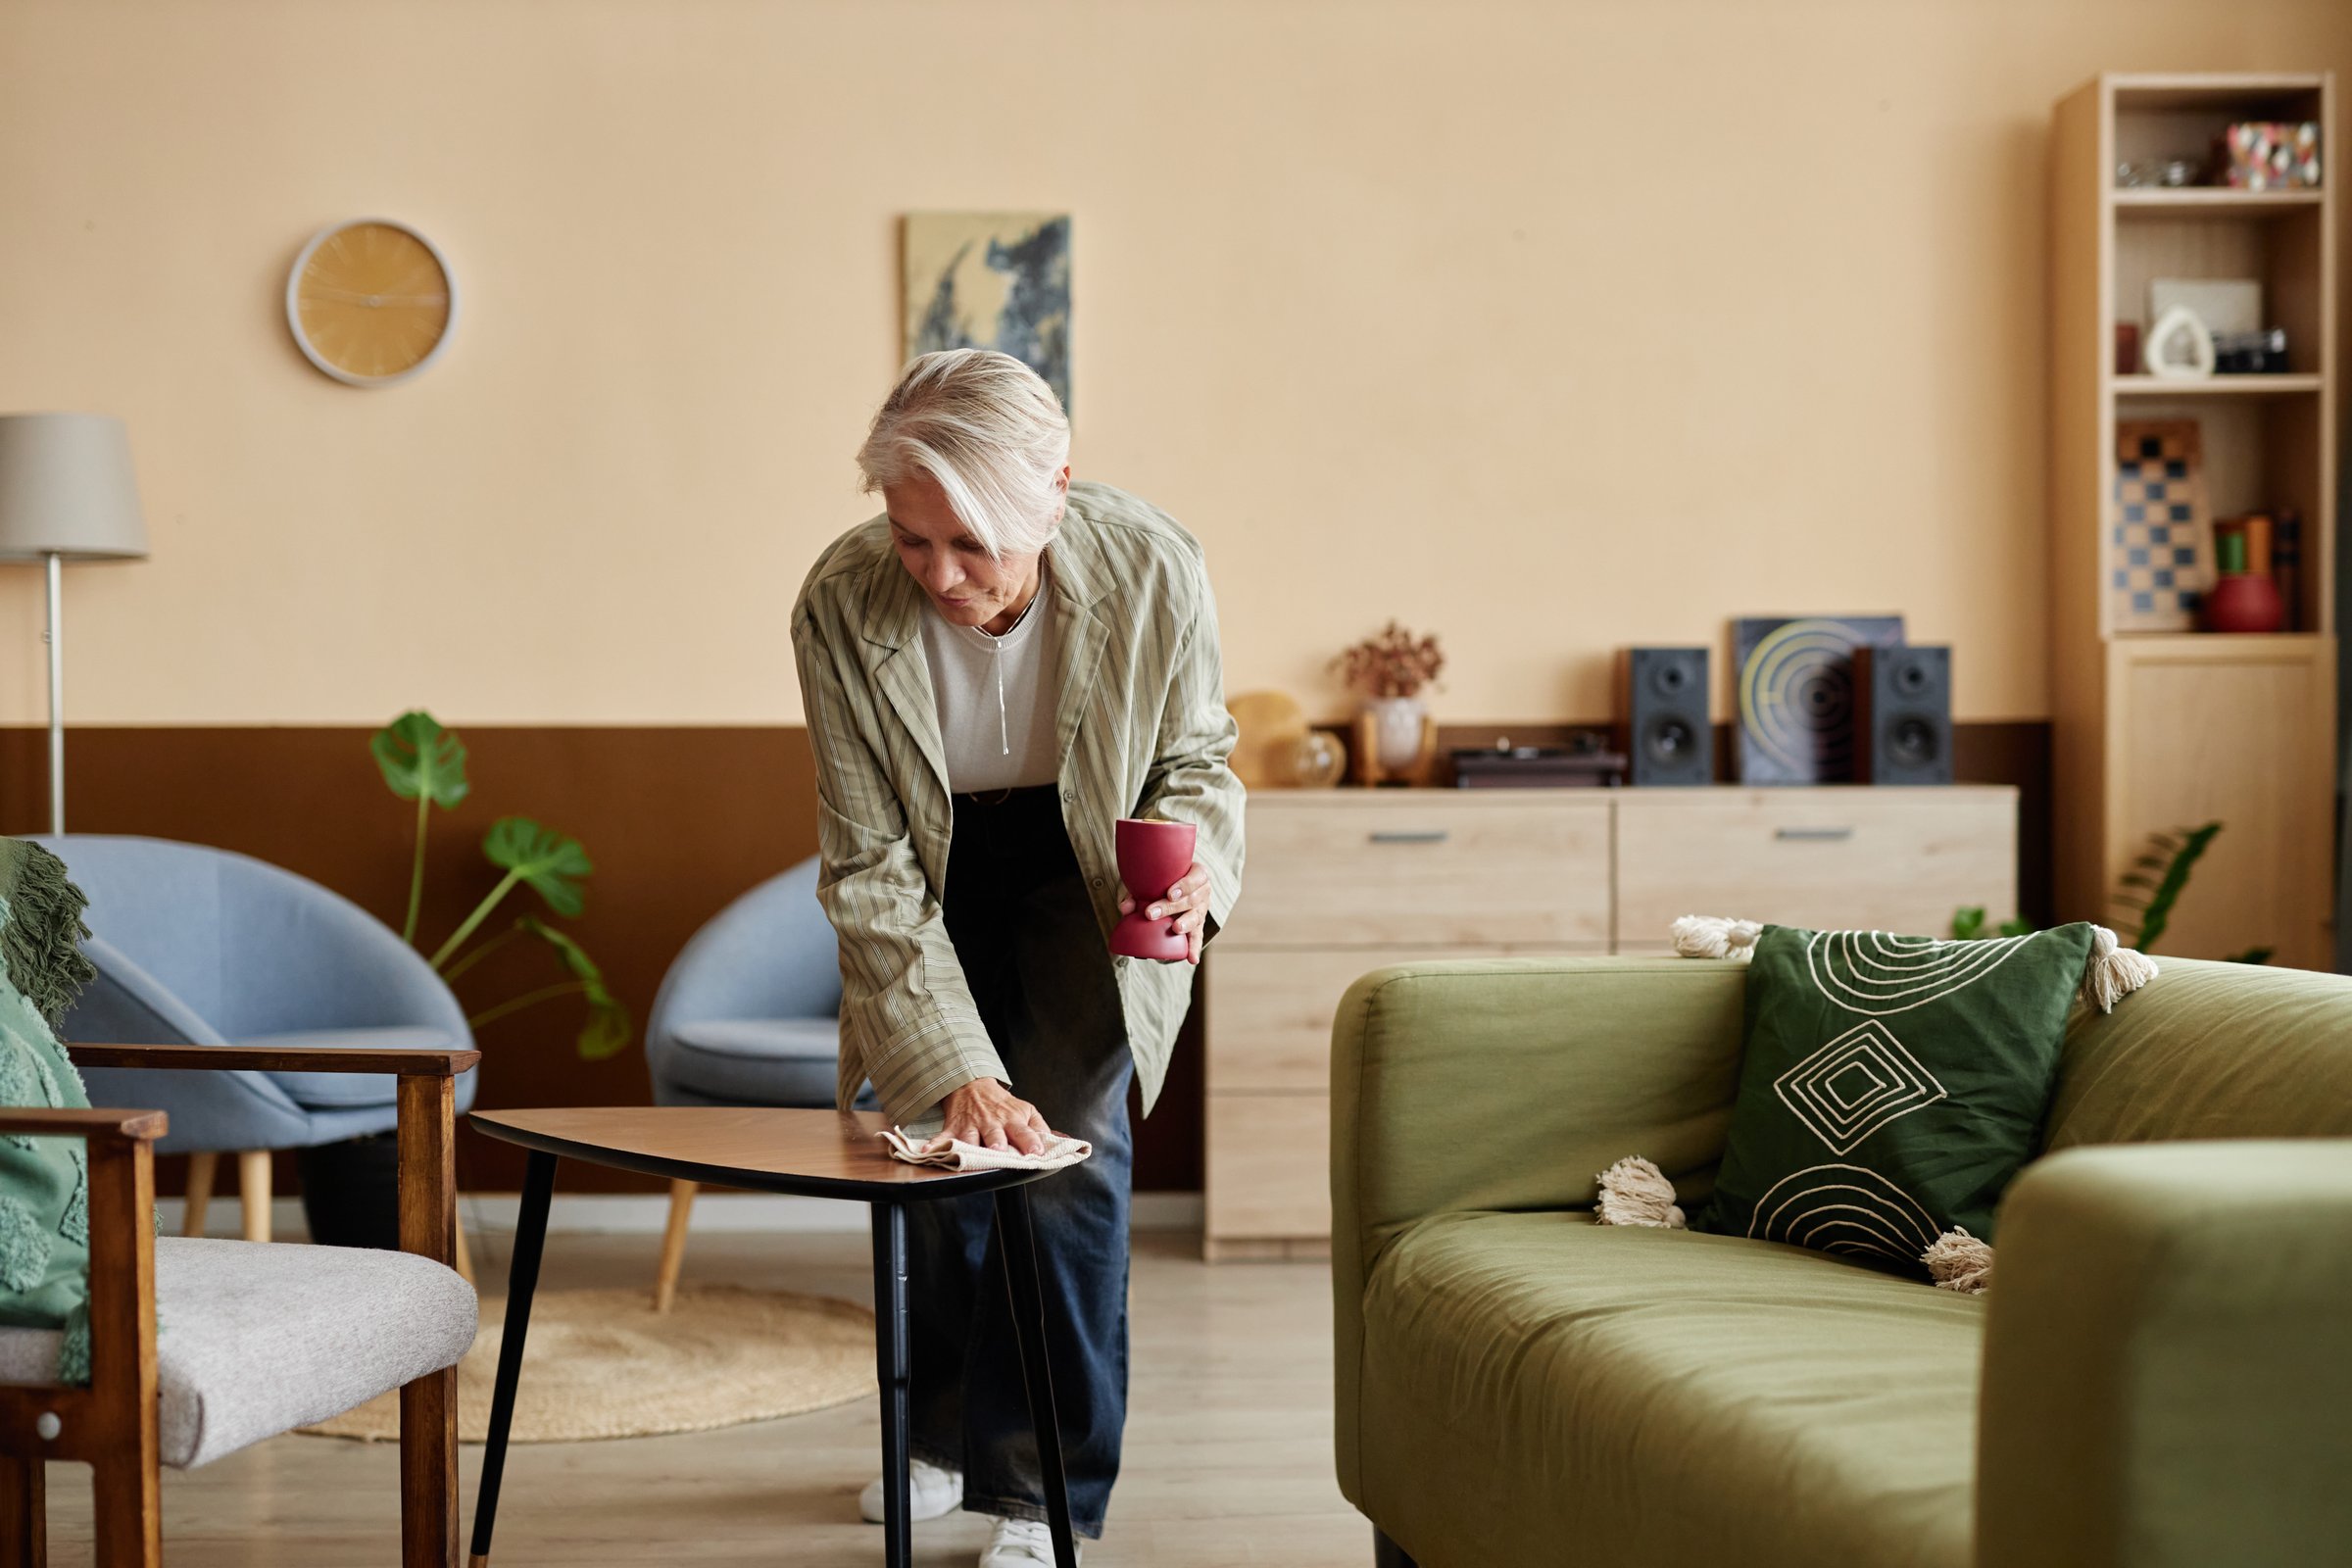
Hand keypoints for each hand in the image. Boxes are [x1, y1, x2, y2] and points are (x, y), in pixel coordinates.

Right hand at [934, 1078, 1055, 1155]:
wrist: (972, 1084)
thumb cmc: (1002, 1104)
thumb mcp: (1026, 1110)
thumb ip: (1041, 1127)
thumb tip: (1061, 1142)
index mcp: (1013, 1120)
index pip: (1025, 1132)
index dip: (1031, 1143)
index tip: (1036, 1153)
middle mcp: (992, 1123)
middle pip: (995, 1135)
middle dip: (996, 1143)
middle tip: (998, 1151)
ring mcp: (971, 1125)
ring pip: (969, 1137)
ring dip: (968, 1144)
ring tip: (966, 1153)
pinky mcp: (954, 1127)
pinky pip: (942, 1137)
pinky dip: (933, 1145)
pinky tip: (925, 1151)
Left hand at [1119, 857, 1211, 964]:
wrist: (1172, 886)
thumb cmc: (1161, 880)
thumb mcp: (1149, 880)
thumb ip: (1135, 891)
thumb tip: (1125, 908)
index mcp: (1197, 875)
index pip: (1195, 878)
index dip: (1184, 886)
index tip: (1169, 894)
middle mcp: (1202, 892)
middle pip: (1191, 900)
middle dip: (1171, 907)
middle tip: (1151, 913)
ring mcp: (1201, 910)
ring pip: (1196, 918)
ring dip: (1185, 924)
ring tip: (1175, 929)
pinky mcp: (1197, 926)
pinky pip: (1197, 937)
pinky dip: (1194, 948)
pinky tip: (1192, 959)